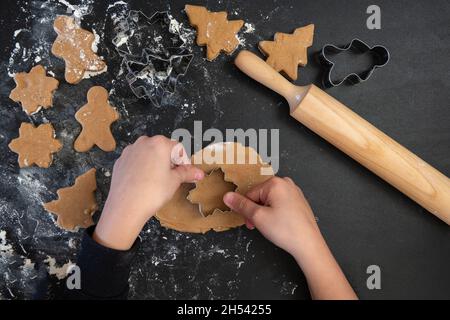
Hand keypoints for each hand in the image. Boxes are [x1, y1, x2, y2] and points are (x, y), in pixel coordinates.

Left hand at [94, 135, 203, 249]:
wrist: (126, 207)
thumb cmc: (151, 193)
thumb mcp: (174, 181)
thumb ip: (187, 173)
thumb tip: (199, 173)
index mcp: (159, 144)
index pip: (178, 148)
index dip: (183, 161)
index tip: (184, 172)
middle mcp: (143, 143)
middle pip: (162, 148)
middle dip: (168, 161)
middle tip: (171, 177)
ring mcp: (130, 151)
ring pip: (148, 154)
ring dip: (155, 163)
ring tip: (157, 181)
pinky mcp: (120, 161)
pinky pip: (135, 161)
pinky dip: (141, 168)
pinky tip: (144, 182)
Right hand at [223, 176, 319, 255]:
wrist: (308, 244)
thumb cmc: (286, 230)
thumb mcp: (258, 217)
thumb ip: (241, 205)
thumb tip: (227, 196)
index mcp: (275, 183)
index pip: (250, 194)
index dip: (247, 210)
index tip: (250, 222)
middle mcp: (286, 183)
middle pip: (260, 196)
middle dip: (256, 211)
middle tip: (259, 226)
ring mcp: (294, 192)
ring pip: (270, 200)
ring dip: (265, 213)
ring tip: (270, 226)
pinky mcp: (299, 201)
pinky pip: (280, 203)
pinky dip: (276, 213)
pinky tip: (280, 224)